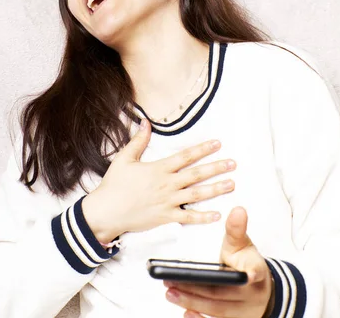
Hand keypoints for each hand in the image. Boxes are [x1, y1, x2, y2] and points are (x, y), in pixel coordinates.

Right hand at [82, 118, 235, 242]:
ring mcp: (168, 202)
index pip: (186, 156)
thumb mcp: (124, 158)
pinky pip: (187, 217)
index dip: (203, 149)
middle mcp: (167, 184)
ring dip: (215, 189)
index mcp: (159, 169)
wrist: (106, 212)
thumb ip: (138, 140)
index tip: (217, 143)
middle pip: (196, 174)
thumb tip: (146, 122)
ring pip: (197, 195)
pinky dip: (203, 217)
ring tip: (231, 184)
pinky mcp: (165, 217)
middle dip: (216, 168)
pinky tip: (217, 215)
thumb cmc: (114, 184)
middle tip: (233, 164)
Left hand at [164, 207, 274, 317]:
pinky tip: (185, 311)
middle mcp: (250, 294)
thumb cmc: (246, 263)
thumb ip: (236, 229)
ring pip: (217, 309)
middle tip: (172, 280)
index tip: (247, 274)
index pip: (253, 271)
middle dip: (197, 289)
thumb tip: (238, 209)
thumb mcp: (243, 244)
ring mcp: (242, 311)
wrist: (260, 290)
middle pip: (224, 293)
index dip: (250, 273)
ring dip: (192, 302)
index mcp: (253, 271)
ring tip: (170, 292)